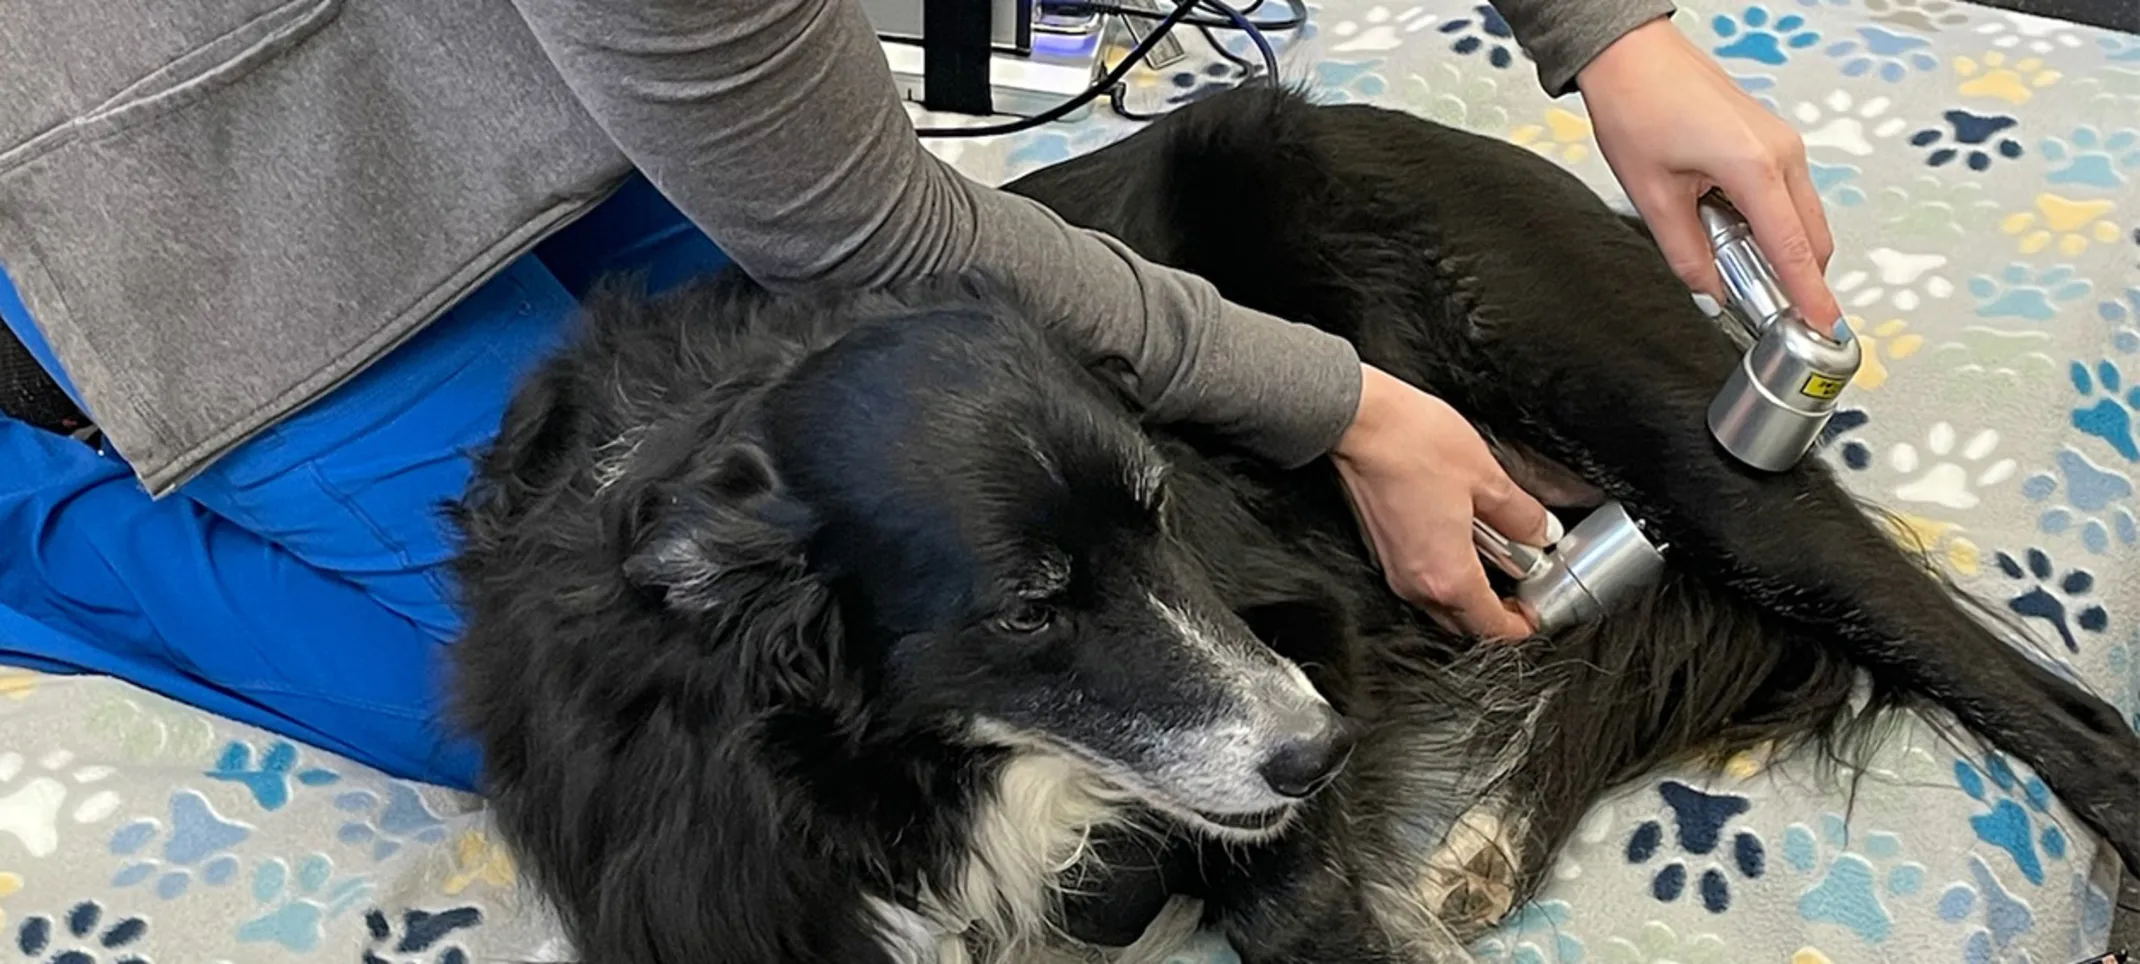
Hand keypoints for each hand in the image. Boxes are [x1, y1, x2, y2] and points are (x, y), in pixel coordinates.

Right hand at [1332, 364, 1554, 639]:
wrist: (1359, 421)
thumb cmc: (1413, 445)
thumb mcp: (1487, 478)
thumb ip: (1520, 515)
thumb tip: (1540, 533)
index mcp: (1447, 576)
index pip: (1492, 627)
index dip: (1523, 625)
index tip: (1538, 609)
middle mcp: (1417, 584)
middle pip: (1464, 623)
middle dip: (1495, 614)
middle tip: (1521, 587)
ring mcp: (1395, 569)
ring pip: (1440, 604)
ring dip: (1469, 591)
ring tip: (1494, 556)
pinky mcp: (1383, 550)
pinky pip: (1421, 580)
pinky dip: (1445, 572)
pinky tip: (1461, 538)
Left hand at [1577, 17, 1843, 334]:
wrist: (1633, 56)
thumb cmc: (1638, 105)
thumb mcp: (1653, 196)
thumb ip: (1686, 254)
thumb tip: (1709, 290)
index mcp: (1755, 166)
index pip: (1794, 249)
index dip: (1810, 295)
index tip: (1824, 328)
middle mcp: (1782, 152)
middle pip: (1812, 237)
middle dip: (1797, 278)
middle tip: (1764, 307)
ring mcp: (1783, 143)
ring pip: (1802, 217)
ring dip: (1779, 248)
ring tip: (1731, 261)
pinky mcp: (1772, 140)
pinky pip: (1788, 195)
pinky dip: (1771, 222)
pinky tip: (1730, 227)